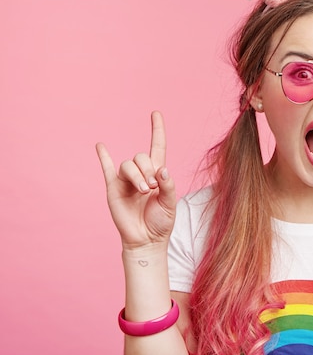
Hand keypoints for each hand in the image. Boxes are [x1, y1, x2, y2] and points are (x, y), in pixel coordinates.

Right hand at [96, 111, 176, 250]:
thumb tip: (161, 169)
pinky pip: (106, 169)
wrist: (146, 240)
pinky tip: (101, 146)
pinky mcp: (113, 189)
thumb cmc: (160, 222)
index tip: (156, 114)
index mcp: (157, 174)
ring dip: (137, 175)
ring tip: (144, 191)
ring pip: (128, 165)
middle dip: (148, 170)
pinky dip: (104, 157)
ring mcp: (126, 181)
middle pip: (141, 157)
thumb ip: (168, 185)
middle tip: (152, 188)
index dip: (157, 130)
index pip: (158, 147)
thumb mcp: (170, 203)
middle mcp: (141, 174)